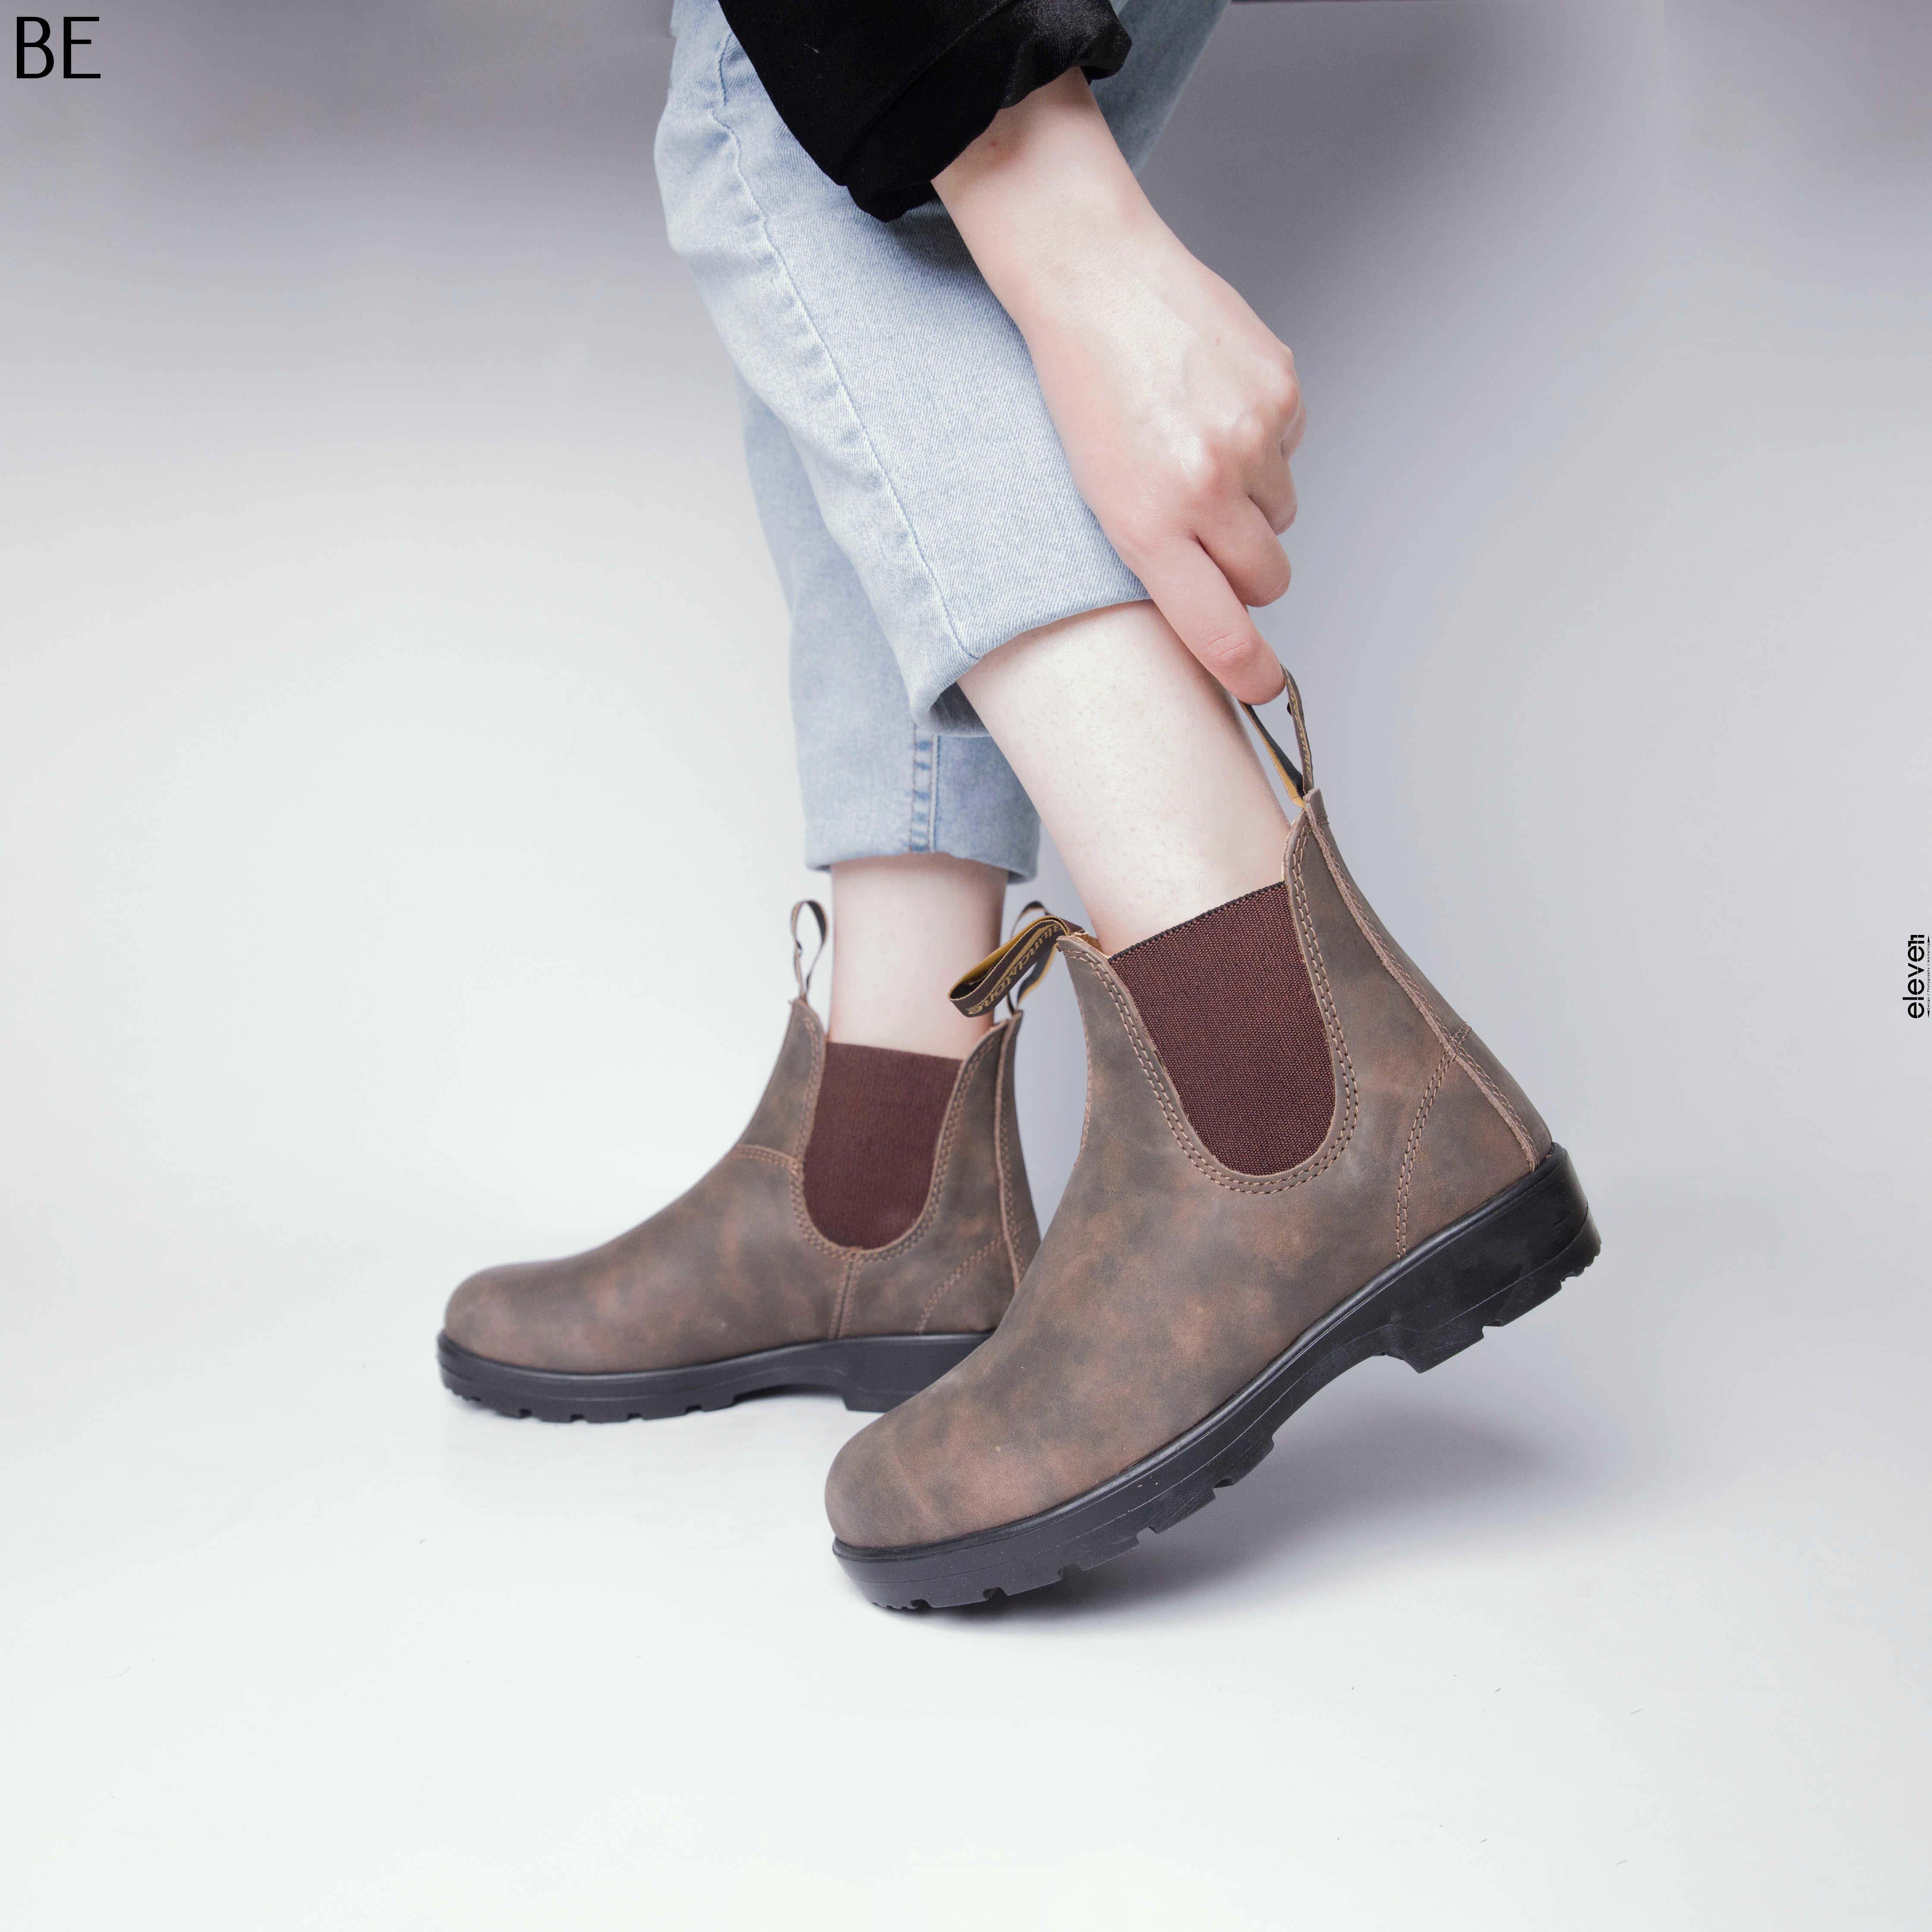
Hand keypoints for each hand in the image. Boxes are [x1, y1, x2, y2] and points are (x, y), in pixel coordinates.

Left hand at [937, 72, 1300, 703]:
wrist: (1091, 276)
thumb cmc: (1082, 388)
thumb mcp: (1095, 494)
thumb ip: (1153, 552)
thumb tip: (1210, 601)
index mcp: (1147, 522)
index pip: (1217, 626)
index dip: (1246, 669)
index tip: (1262, 688)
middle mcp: (1206, 485)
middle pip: (1266, 578)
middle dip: (1246, 572)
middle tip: (1207, 532)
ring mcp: (1251, 434)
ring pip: (1281, 512)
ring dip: (1252, 496)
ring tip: (1197, 444)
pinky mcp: (1282, 386)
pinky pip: (1291, 445)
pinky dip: (1262, 436)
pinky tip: (1214, 401)